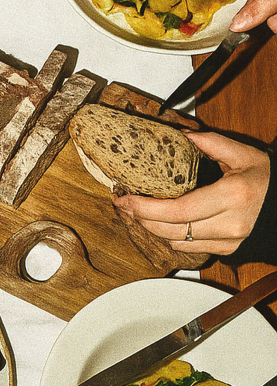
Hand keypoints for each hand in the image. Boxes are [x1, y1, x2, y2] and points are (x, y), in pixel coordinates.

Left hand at [113, 132, 270, 255]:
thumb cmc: (268, 180)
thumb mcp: (245, 155)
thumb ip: (213, 144)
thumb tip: (183, 135)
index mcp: (232, 196)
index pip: (177, 210)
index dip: (145, 208)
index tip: (125, 199)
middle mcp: (230, 223)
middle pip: (170, 230)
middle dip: (141, 218)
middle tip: (124, 204)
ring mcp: (228, 241)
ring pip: (175, 241)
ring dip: (152, 228)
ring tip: (138, 212)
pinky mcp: (226, 250)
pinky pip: (187, 248)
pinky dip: (170, 235)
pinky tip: (161, 222)